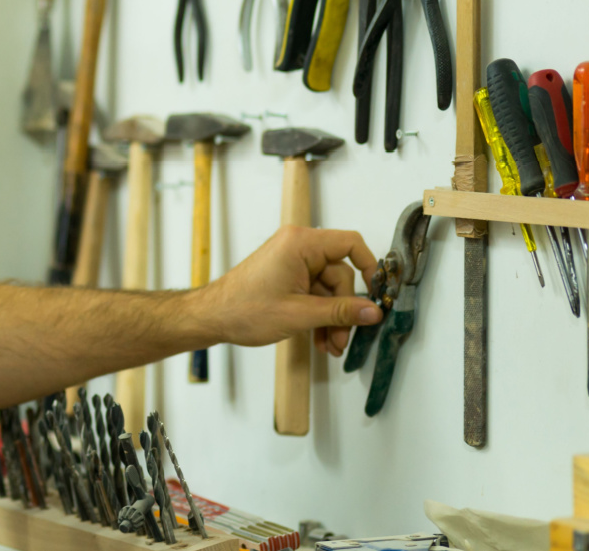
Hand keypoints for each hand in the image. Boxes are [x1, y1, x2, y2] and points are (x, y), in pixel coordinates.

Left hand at [191, 226, 381, 354]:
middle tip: (341, 339)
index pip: (349, 244)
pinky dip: (318, 316)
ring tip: (330, 346)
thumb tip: (373, 311)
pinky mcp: (287, 278)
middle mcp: (297, 248)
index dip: (368, 267)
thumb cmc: (243, 309)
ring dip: (331, 319)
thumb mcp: (299, 314)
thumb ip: (340, 312)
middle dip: (343, 311)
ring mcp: (292, 263)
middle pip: (340, 275)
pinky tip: (320, 339)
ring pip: (327, 290)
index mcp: (300, 243)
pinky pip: (313, 295)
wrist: (211, 318)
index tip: (376, 293)